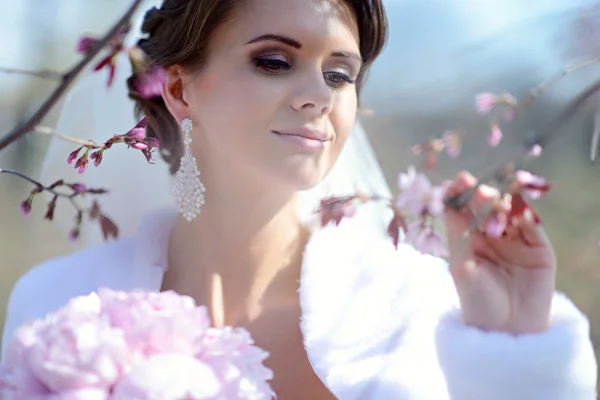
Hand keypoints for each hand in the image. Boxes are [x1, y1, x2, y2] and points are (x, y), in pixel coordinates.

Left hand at [444, 172, 555, 333]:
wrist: (506, 330)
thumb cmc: (476, 300)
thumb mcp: (462, 266)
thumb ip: (458, 235)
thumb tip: (446, 202)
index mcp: (470, 237)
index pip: (464, 209)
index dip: (461, 194)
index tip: (456, 181)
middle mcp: (493, 234)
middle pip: (489, 207)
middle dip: (483, 196)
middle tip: (479, 190)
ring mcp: (517, 239)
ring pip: (512, 213)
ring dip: (505, 203)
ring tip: (497, 199)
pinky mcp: (539, 248)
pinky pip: (534, 227)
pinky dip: (528, 217)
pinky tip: (520, 211)